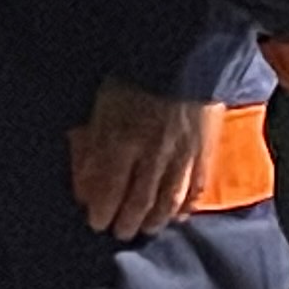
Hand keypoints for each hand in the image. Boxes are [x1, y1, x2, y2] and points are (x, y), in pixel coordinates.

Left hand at [70, 83, 225, 241]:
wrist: (182, 54)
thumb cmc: (131, 78)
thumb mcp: (99, 108)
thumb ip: (89, 147)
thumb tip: (82, 183)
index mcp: (122, 141)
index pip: (110, 190)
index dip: (102, 211)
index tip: (96, 223)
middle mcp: (153, 154)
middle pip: (140, 201)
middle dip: (128, 222)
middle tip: (120, 234)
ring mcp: (183, 154)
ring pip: (169, 200)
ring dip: (156, 219)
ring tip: (146, 229)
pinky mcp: (205, 150)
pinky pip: (197, 187)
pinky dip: (188, 205)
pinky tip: (180, 215)